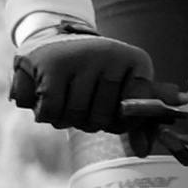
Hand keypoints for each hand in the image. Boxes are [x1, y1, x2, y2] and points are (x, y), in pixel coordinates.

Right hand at [7, 29, 154, 131]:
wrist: (53, 36)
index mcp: (134, 61)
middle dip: (87, 120)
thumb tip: (143, 151)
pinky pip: (48, 112)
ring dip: (64, 118)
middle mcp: (109, 54)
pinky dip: (44, 112)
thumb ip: (134, 123)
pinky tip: (46, 92)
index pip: (134, 113)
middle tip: (82, 101)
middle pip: (99, 118)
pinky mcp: (48, 63)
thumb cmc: (93, 73)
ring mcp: (79, 57)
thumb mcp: (120, 91)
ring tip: (64, 95)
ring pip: (72, 116)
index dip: (120, 122)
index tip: (112, 112)